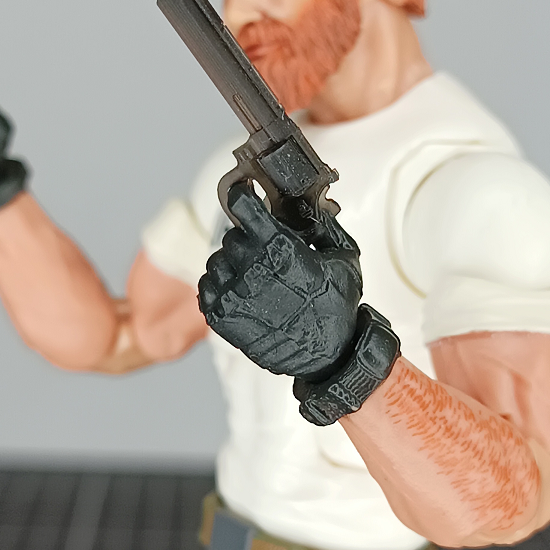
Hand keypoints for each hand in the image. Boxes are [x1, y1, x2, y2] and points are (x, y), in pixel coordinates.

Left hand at [198, 183, 362, 378]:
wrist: (327, 356)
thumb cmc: (336, 308)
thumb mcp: (343, 257)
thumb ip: (323, 225)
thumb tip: (309, 204)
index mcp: (279, 248)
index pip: (242, 204)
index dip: (242, 195)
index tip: (243, 193)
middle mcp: (251, 269)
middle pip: (231, 235)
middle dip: (248, 239)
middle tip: (266, 254)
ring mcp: (233, 294)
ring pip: (216, 260)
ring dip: (232, 264)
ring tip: (256, 278)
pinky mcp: (220, 316)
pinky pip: (206, 285)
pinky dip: (221, 285)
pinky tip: (243, 292)